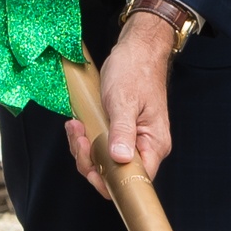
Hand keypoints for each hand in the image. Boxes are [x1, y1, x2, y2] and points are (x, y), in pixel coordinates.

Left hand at [68, 8, 177, 183]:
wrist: (136, 49)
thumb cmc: (135, 70)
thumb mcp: (124, 101)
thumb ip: (122, 132)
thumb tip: (121, 159)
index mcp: (154, 144)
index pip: (135, 180)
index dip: (110, 181)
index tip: (91, 167)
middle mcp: (145, 147)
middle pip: (115, 174)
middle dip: (90, 160)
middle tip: (79, 137)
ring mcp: (131, 140)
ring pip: (103, 161)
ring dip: (84, 148)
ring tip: (76, 126)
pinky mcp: (119, 133)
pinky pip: (99, 147)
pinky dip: (85, 140)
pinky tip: (78, 124)